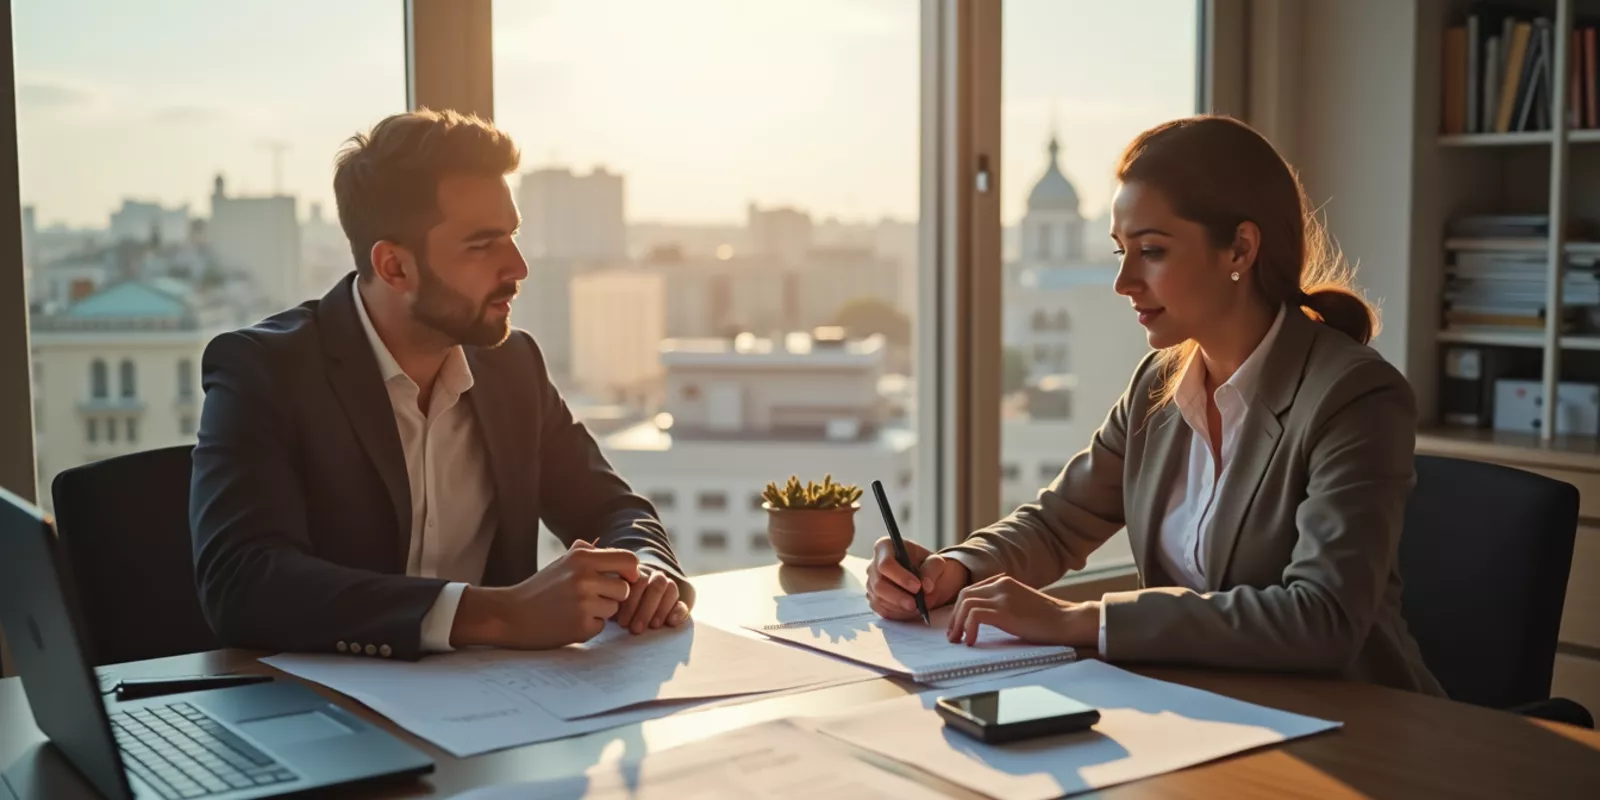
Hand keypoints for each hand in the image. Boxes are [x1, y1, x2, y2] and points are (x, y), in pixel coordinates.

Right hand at [451, 539, 639, 648]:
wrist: (511, 615)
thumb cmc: (541, 588)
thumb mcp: (563, 562)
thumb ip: (590, 553)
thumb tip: (619, 555)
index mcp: (581, 557)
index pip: (629, 560)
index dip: (632, 571)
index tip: (626, 579)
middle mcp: (584, 577)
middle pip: (624, 588)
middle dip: (613, 595)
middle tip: (591, 598)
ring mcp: (583, 603)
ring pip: (614, 609)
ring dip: (601, 612)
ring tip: (576, 609)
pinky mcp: (581, 626)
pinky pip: (601, 626)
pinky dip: (589, 626)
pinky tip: (569, 622)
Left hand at [614, 564, 690, 633]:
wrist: (643, 607)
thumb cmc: (621, 606)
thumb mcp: (615, 602)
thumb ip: (613, 603)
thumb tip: (608, 613)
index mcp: (637, 575)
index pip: (638, 582)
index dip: (630, 603)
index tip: (622, 623)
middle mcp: (654, 578)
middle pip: (656, 586)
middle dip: (645, 609)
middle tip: (636, 629)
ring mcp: (669, 588)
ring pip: (671, 589)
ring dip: (661, 609)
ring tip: (653, 626)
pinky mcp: (681, 602)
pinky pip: (683, 603)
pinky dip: (678, 612)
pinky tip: (671, 622)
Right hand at [866, 536, 968, 620]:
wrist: (925, 578)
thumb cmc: (927, 566)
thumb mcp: (935, 562)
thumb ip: (932, 570)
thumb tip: (927, 586)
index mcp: (885, 547)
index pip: (885, 563)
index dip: (900, 577)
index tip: (917, 586)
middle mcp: (873, 564)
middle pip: (879, 584)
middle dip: (898, 597)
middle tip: (916, 604)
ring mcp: (871, 583)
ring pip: (879, 599)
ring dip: (899, 607)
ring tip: (917, 608)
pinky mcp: (873, 599)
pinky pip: (881, 610)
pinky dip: (896, 613)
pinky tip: (909, 611)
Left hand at [946, 575, 1098, 646]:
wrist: (1068, 621)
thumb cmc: (1048, 620)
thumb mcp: (1020, 606)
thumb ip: (1003, 606)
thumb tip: (982, 620)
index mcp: (1003, 582)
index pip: (971, 590)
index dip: (960, 609)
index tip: (957, 626)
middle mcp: (1000, 584)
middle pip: (964, 595)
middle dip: (954, 616)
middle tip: (953, 635)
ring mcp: (1002, 596)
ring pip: (965, 604)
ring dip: (958, 624)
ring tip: (959, 640)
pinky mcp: (1005, 610)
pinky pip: (974, 616)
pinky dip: (968, 628)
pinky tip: (971, 641)